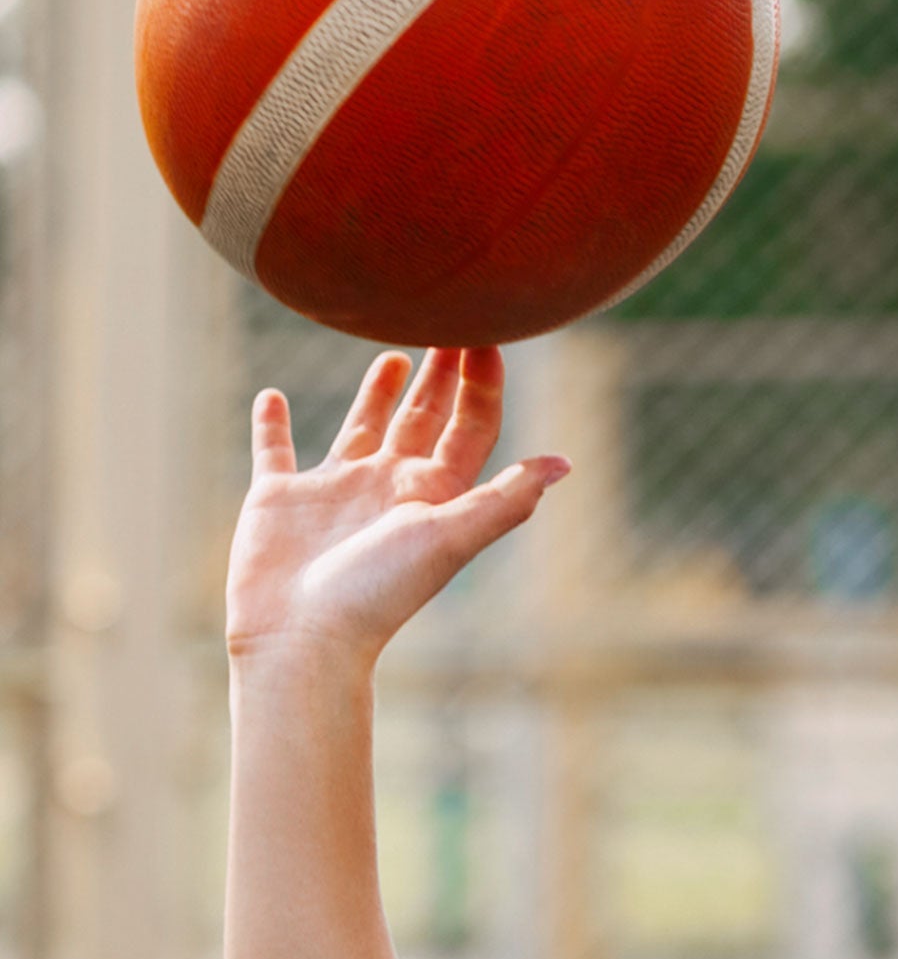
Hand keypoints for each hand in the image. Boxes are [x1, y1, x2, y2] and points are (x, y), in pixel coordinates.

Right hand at [224, 345, 568, 669]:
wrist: (303, 638)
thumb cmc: (379, 591)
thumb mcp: (450, 536)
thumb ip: (505, 499)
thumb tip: (564, 464)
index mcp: (433, 495)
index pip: (470, 428)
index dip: (482, 384)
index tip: (489, 333)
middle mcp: (389, 489)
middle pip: (424, 419)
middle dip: (441, 375)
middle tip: (452, 320)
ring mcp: (335, 493)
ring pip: (363, 429)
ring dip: (379, 394)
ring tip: (394, 353)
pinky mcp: (280, 499)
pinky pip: (275, 451)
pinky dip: (272, 425)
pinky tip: (272, 396)